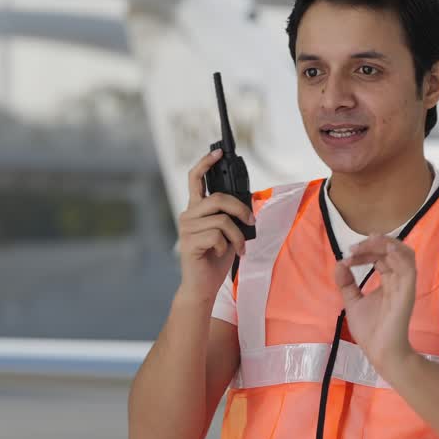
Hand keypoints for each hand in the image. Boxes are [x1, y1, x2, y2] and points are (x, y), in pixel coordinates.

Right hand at [176, 148, 254, 301]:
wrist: (203, 285)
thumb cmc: (216, 258)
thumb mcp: (228, 232)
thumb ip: (231, 215)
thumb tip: (246, 204)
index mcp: (196, 209)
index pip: (196, 179)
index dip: (206, 163)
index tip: (217, 152)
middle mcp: (188, 215)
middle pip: (218, 198)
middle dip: (241, 210)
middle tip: (251, 223)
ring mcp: (187, 228)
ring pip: (222, 220)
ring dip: (237, 236)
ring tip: (239, 247)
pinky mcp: (189, 242)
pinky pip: (218, 235)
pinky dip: (227, 246)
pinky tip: (221, 254)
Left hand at [335, 235, 418, 374]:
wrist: (380, 352)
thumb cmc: (370, 330)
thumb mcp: (353, 302)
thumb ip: (347, 283)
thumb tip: (340, 263)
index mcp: (388, 281)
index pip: (380, 256)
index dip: (365, 251)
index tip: (348, 256)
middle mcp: (398, 280)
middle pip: (392, 250)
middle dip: (374, 243)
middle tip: (354, 248)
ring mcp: (404, 285)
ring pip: (404, 254)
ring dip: (387, 244)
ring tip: (370, 242)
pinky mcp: (407, 292)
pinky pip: (409, 269)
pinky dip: (399, 256)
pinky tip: (385, 251)